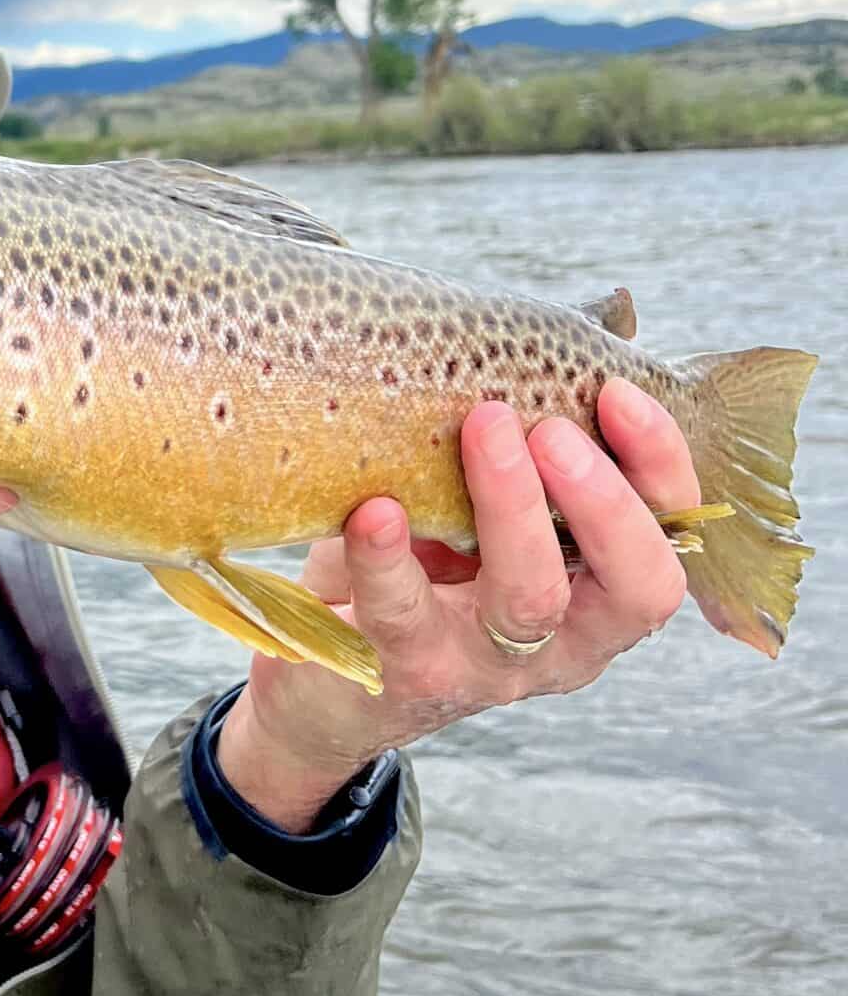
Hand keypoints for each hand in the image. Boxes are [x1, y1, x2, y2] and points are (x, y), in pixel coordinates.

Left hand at [215, 380, 697, 830]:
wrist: (326, 682)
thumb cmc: (423, 563)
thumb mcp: (485, 499)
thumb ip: (542, 424)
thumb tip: (613, 312)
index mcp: (599, 589)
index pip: (670, 534)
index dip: (660, 464)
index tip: (618, 390)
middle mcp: (565, 638)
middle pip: (633, 584)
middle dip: (601, 497)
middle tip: (547, 425)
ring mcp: (489, 664)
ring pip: (529, 598)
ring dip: (510, 507)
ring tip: (479, 429)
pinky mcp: (406, 675)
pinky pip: (402, 616)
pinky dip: (386, 557)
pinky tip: (373, 508)